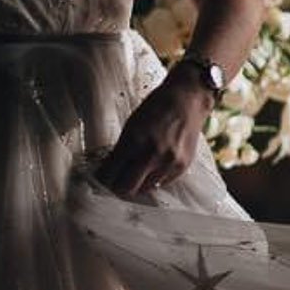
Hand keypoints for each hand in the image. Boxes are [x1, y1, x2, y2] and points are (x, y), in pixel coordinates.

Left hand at [96, 73, 212, 199]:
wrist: (187, 100)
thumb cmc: (156, 107)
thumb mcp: (132, 125)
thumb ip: (121, 149)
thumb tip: (109, 171)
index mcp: (134, 141)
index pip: (110, 174)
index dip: (102, 179)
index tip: (101, 178)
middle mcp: (151, 155)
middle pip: (126, 188)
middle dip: (117, 186)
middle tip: (115, 181)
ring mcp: (168, 163)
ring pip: (144, 189)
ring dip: (137, 183)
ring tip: (136, 172)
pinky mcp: (181, 167)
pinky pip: (161, 184)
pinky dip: (153, 179)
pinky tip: (153, 167)